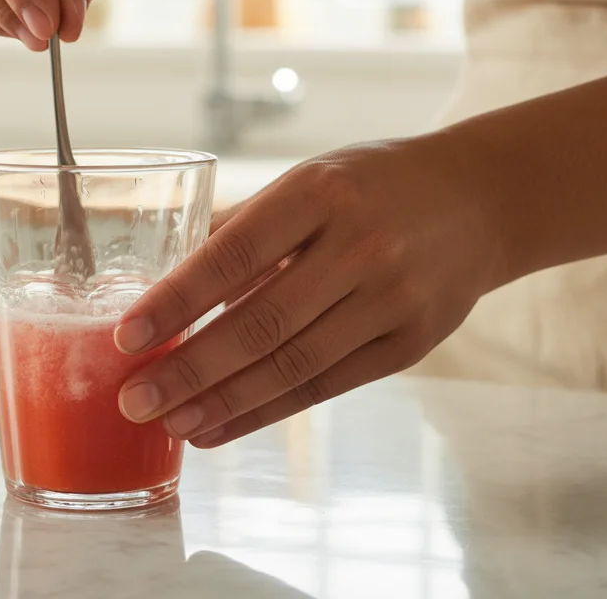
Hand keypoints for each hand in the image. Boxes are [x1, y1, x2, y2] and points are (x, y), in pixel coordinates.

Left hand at [113, 135, 504, 446]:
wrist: (480, 201)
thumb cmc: (372, 184)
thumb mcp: (308, 180)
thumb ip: (242, 226)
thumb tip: (164, 276)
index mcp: (319, 193)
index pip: (233, 254)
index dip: (176, 300)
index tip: (127, 336)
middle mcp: (359, 247)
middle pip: (260, 323)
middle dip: (189, 370)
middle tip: (133, 400)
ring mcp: (391, 300)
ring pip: (292, 366)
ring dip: (223, 403)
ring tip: (169, 423)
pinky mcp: (409, 345)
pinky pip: (326, 387)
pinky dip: (266, 412)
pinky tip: (220, 426)